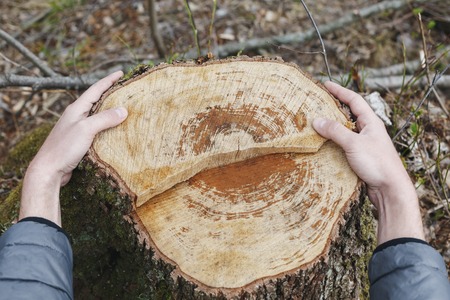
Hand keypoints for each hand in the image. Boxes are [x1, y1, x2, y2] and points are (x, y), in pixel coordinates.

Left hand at [19, 71, 127, 224]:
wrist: (48, 170)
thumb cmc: (64, 147)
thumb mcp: (86, 129)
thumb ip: (104, 118)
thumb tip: (124, 110)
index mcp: (76, 109)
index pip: (95, 89)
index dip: (108, 80)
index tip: (120, 72)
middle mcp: (76, 116)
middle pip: (96, 100)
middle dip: (110, 93)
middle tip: (125, 89)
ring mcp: (77, 128)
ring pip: (96, 115)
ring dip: (109, 111)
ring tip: (124, 108)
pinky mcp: (79, 141)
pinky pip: (96, 129)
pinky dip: (107, 126)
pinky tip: (114, 131)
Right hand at [313, 81, 423, 243]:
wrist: (390, 189)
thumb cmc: (377, 163)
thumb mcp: (354, 143)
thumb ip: (335, 131)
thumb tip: (317, 120)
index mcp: (371, 123)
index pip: (354, 100)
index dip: (340, 91)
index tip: (326, 84)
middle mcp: (369, 131)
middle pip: (350, 114)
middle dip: (334, 108)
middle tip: (318, 104)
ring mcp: (365, 145)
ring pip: (346, 131)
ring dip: (332, 127)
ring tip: (316, 123)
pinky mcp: (360, 158)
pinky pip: (344, 145)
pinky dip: (333, 143)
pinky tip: (323, 146)